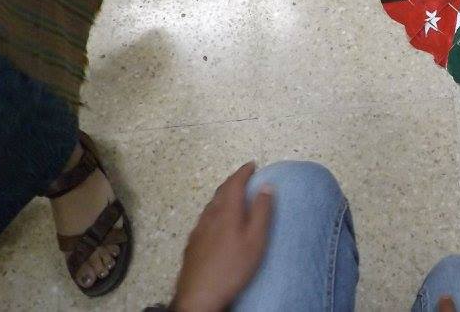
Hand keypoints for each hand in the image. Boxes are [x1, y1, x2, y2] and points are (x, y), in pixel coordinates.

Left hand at [171, 162, 273, 311]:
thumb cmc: (233, 267)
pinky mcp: (192, 243)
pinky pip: (205, 218)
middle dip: (233, 181)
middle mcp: (209, 216)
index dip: (243, 172)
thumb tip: (267, 186)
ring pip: (211, 205)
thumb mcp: (256, 240)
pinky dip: (215, 210)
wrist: (199, 295)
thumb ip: (262, 212)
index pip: (234, 184)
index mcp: (226, 212)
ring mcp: (198, 230)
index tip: (252, 165)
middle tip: (244, 177)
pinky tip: (217, 221)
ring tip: (233, 196)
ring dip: (223, 195)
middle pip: (220, 192)